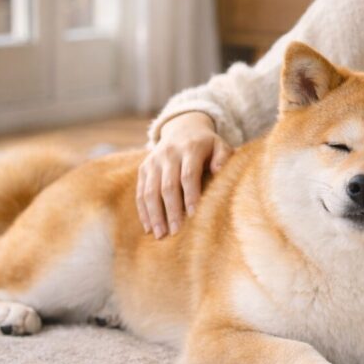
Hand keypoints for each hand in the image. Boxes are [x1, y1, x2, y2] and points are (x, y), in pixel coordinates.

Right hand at [136, 112, 232, 237]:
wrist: (183, 128)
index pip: (188, 175)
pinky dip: (143, 210)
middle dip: (171, 210)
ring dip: (154, 214)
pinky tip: (149, 227)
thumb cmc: (208, 145)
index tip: (193, 216)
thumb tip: (219, 171)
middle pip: (168, 186)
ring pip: (150, 191)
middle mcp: (168, 154)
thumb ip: (223, 157)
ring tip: (161, 234)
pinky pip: (140, 192)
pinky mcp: (143, 168)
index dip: (190, 196)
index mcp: (190, 148)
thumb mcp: (220, 145)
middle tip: (176, 232)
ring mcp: (153, 161)